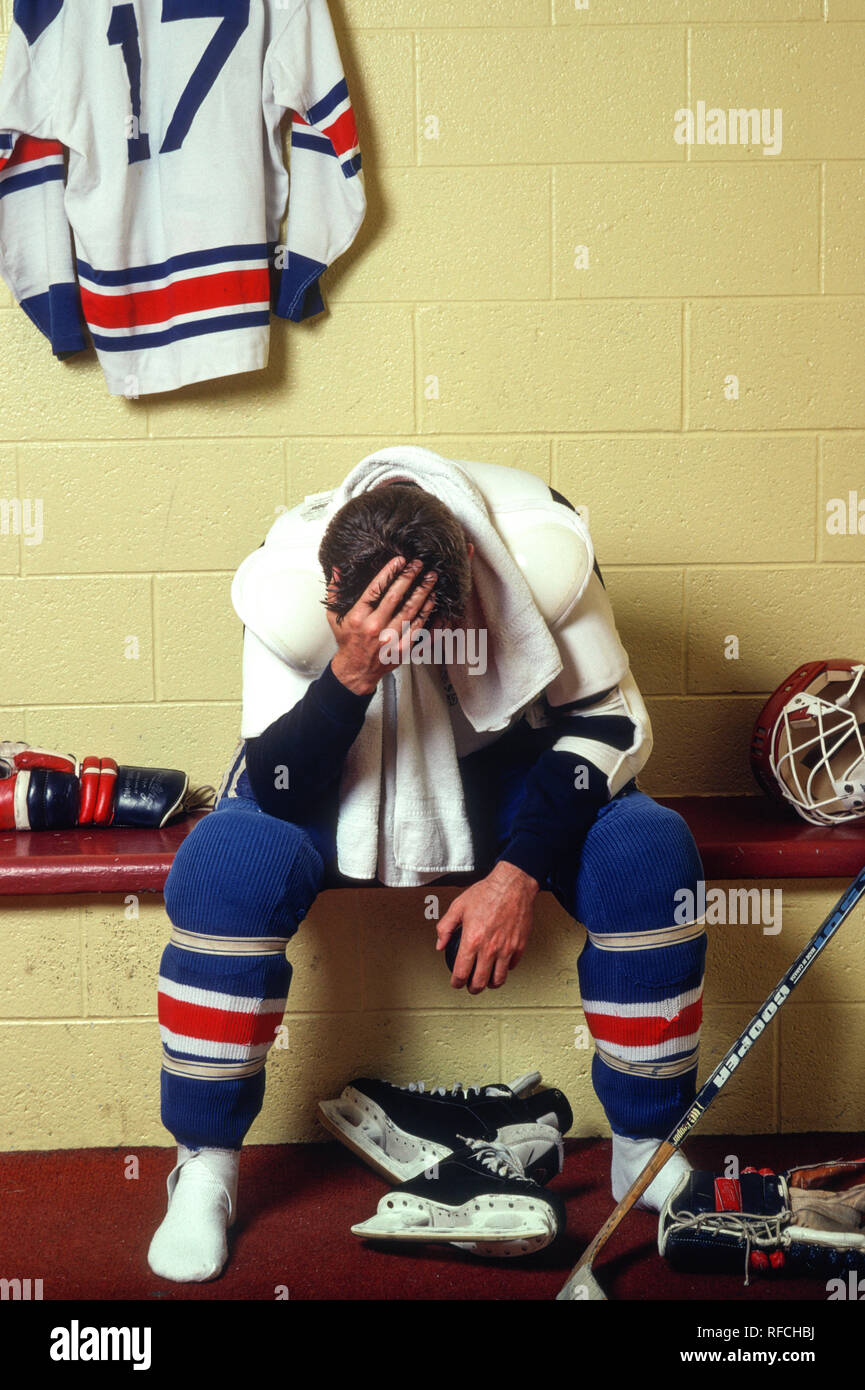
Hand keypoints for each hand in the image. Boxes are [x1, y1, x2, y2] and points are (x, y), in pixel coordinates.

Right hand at [326, 556, 437, 695]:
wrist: (356, 671)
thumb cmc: (348, 642)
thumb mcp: (334, 616)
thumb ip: (334, 592)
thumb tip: (337, 570)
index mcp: (358, 618)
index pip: (375, 590)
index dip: (389, 573)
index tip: (400, 561)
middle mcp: (374, 628)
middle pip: (395, 598)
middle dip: (409, 578)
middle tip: (419, 565)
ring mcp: (390, 640)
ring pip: (410, 613)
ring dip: (423, 594)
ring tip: (431, 580)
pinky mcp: (402, 650)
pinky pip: (419, 631)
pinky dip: (429, 616)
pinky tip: (433, 604)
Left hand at [435, 860, 538, 994]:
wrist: (513, 885)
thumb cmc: (487, 892)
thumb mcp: (458, 907)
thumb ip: (445, 927)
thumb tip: (440, 944)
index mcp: (472, 940)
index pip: (461, 972)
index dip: (456, 982)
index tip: (456, 982)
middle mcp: (490, 948)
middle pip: (480, 982)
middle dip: (472, 988)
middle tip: (470, 986)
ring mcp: (506, 949)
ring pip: (498, 979)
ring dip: (490, 984)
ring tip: (486, 981)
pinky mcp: (519, 946)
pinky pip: (511, 966)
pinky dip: (504, 969)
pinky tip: (500, 965)